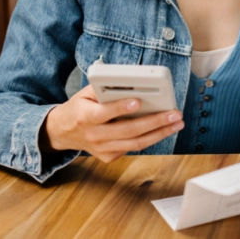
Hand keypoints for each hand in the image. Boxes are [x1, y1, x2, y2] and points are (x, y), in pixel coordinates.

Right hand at [41, 85, 183, 162]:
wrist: (62, 132)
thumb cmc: (79, 108)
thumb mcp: (84, 93)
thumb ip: (103, 88)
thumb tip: (129, 82)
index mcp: (85, 117)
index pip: (104, 113)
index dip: (121, 108)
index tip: (138, 101)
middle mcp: (94, 136)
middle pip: (128, 131)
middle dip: (155, 122)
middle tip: (174, 114)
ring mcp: (102, 149)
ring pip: (135, 144)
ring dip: (160, 133)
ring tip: (177, 123)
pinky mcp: (109, 157)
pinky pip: (133, 148)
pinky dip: (150, 138)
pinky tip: (164, 129)